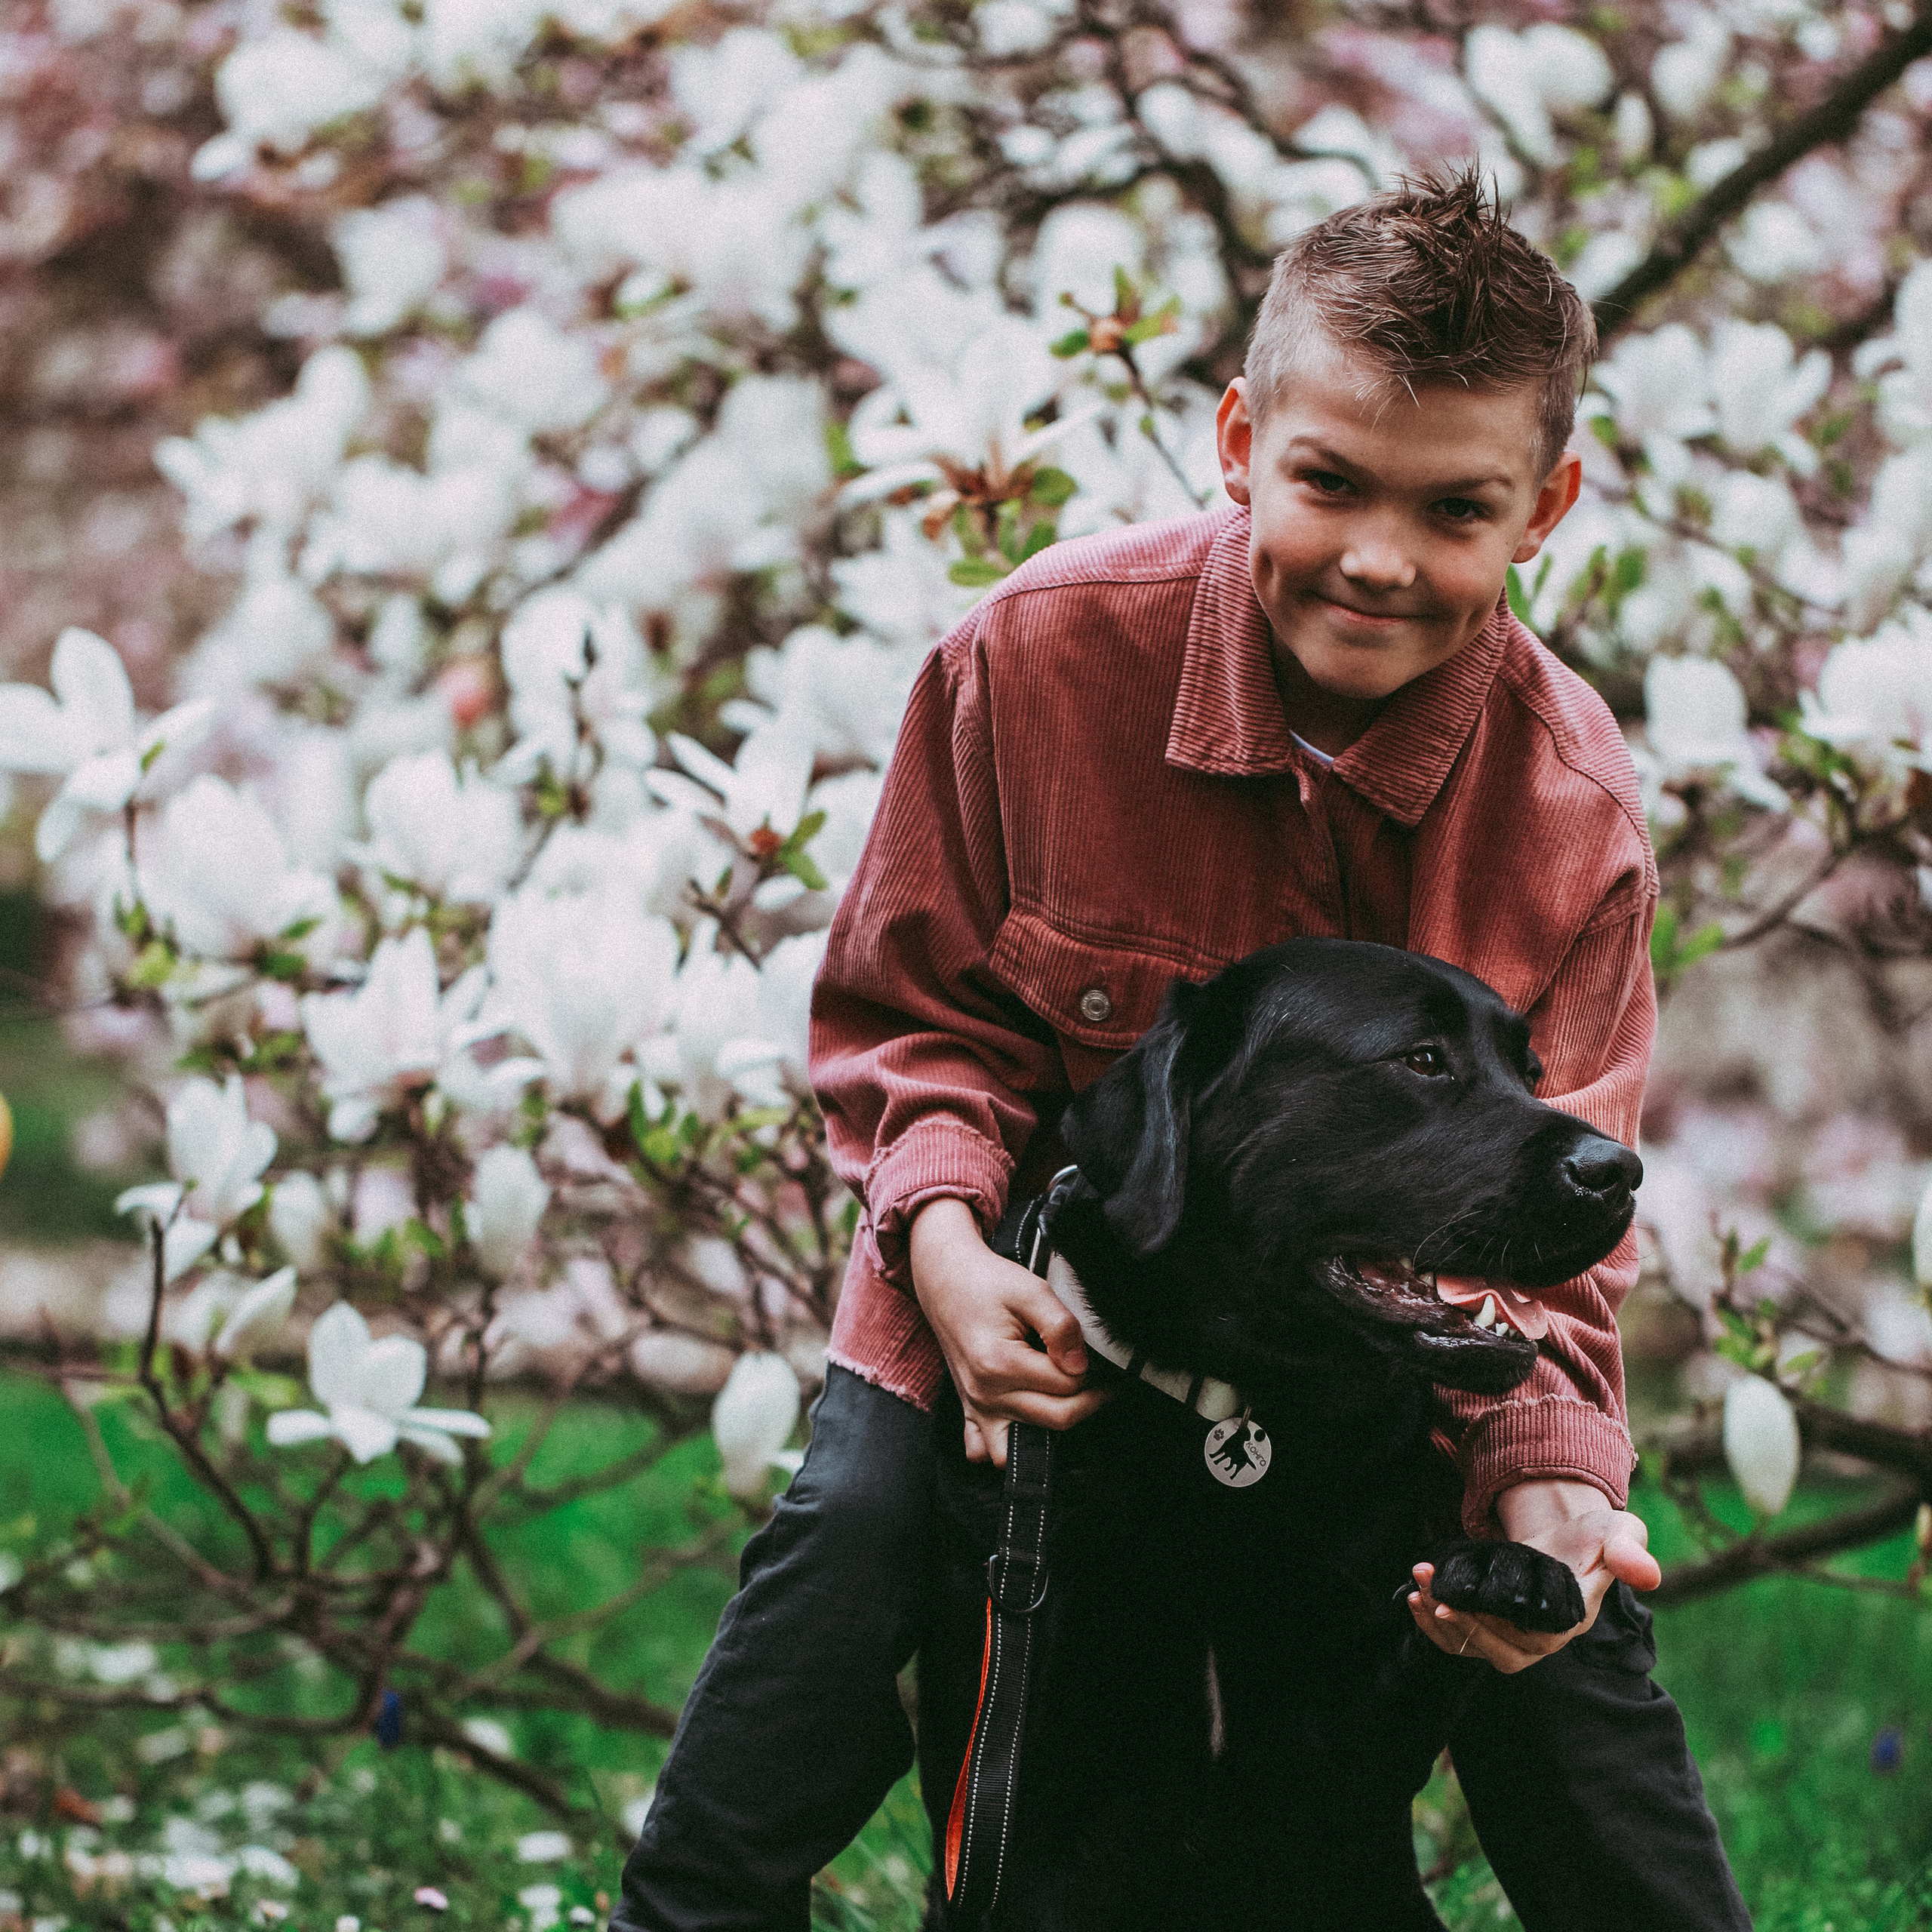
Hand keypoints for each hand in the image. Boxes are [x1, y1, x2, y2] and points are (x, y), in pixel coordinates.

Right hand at [910, 1197, 1109, 1464]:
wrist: (946, 1279)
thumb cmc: (987, 1282)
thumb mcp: (1031, 1289)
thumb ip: (1061, 1326)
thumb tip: (1080, 1365)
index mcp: (1000, 1363)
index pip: (1067, 1385)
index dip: (1088, 1369)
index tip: (1086, 1353)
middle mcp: (984, 1393)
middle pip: (1056, 1418)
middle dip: (1083, 1398)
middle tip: (1091, 1375)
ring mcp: (975, 1406)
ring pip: (1025, 1446)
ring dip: (1050, 1427)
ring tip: (1061, 1397)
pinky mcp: (969, 1409)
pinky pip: (986, 1452)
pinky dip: (1007, 1446)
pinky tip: (1025, 1418)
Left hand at [1406, 1479, 1661, 1674]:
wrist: (1565, 1535)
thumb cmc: (1595, 1536)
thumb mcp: (1618, 1533)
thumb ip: (1630, 1551)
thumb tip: (1648, 1574)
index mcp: (1569, 1621)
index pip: (1529, 1638)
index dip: (1492, 1627)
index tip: (1456, 1606)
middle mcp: (1541, 1638)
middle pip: (1495, 1645)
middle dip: (1458, 1621)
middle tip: (1427, 1591)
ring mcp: (1514, 1636)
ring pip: (1474, 1644)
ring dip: (1440, 1622)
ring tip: (1418, 1589)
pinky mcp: (1493, 1625)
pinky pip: (1461, 1639)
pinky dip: (1434, 1624)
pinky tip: (1414, 1598)